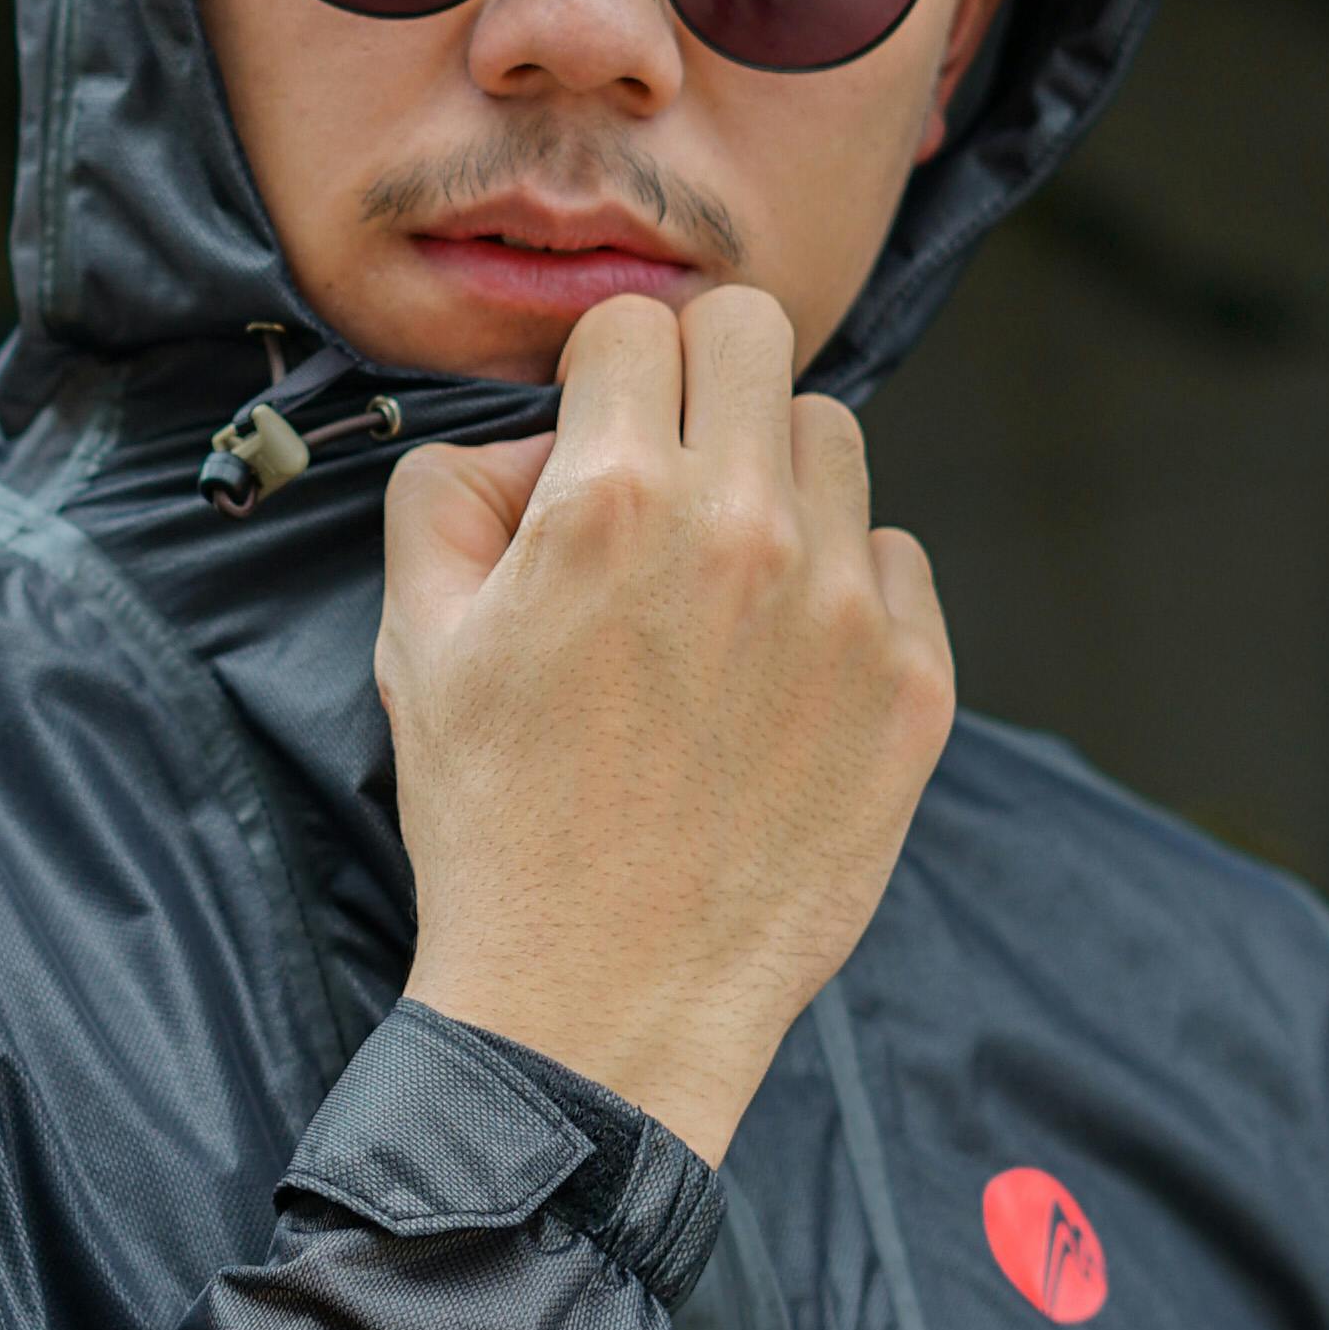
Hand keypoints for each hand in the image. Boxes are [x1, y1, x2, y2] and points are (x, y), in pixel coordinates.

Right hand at [375, 284, 954, 1168]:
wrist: (599, 1007)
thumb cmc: (498, 828)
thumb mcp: (415, 643)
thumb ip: (454, 491)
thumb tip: (538, 439)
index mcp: (612, 502)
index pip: (634, 322)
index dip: (601, 371)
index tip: (598, 431)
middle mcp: (742, 531)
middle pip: (755, 332)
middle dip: (700, 377)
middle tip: (669, 466)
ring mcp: (844, 609)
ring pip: (835, 439)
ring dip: (777, 480)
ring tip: (724, 584)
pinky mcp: (914, 686)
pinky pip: (899, 559)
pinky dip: (847, 586)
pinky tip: (783, 666)